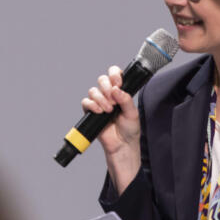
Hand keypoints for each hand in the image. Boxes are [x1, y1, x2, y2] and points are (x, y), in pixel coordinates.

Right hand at [81, 65, 141, 191]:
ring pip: (93, 91)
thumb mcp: (133, 113)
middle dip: (106, 87)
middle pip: (102, 80)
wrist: (122, 145)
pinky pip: (86, 103)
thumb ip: (126, 100)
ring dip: (101, 98)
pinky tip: (99, 111)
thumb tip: (116, 90)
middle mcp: (109, 96)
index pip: (115, 75)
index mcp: (120, 92)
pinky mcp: (91, 113)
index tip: (118, 83)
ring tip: (109, 110)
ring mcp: (99, 103)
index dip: (114, 75)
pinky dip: (92, 105)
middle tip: (113, 99)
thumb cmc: (130, 130)